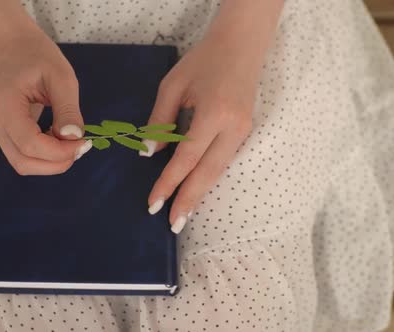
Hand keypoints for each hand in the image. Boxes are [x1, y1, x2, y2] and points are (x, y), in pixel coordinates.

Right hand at [0, 31, 91, 174]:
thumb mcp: (62, 77)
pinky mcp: (3, 134)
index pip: (30, 144)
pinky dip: (45, 156)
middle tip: (80, 147)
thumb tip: (73, 137)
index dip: (59, 152)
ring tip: (70, 142)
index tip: (84, 143)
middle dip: (56, 162)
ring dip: (51, 162)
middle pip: (24, 161)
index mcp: (5, 104)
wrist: (15, 49)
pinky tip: (58, 139)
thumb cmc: (38, 58)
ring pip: (23, 163)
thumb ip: (67, 109)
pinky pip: (23, 155)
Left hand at [143, 0, 283, 232]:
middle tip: (173, 225)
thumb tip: (149, 155)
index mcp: (213, 113)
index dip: (169, 182)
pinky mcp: (245, 133)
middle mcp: (233, 128)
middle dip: (189, 199)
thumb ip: (160, 121)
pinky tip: (197, 190)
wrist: (241, 47)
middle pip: (208, 173)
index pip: (187, 157)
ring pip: (218, 171)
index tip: (153, 203)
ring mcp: (243, 132)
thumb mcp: (172, 85)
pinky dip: (209, 179)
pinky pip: (224, 161)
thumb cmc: (203, 61)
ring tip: (183, 214)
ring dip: (200, 193)